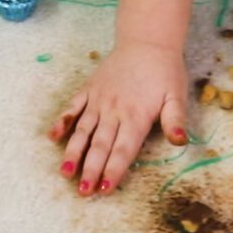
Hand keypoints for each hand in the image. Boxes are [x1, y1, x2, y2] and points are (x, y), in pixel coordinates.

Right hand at [49, 40, 188, 196]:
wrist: (147, 41)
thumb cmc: (165, 71)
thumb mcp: (177, 96)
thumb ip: (175, 120)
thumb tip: (180, 142)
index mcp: (136, 116)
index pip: (123, 150)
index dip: (114, 170)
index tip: (104, 189)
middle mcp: (114, 111)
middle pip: (100, 145)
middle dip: (91, 170)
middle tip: (83, 192)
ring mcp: (99, 100)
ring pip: (83, 131)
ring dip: (73, 152)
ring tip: (64, 173)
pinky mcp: (90, 89)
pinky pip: (73, 108)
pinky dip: (62, 122)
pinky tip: (52, 137)